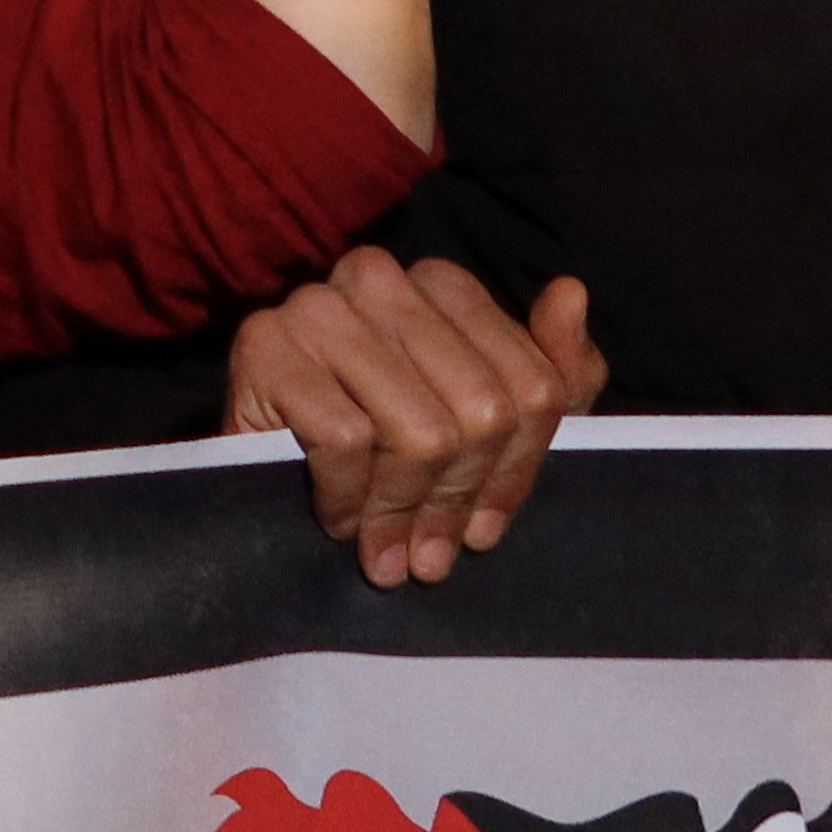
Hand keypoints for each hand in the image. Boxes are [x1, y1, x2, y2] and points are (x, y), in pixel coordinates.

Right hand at [227, 252, 604, 585]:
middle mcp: (380, 277)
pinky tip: (336, 517)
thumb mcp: (490, 423)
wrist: (261, 478)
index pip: (530, 385)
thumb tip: (570, 295)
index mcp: (440, 285)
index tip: (487, 528)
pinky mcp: (264, 343)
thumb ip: (551, 369)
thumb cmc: (386, 451)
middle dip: (457, 500)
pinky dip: (346, 497)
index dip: (517, 474)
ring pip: (418, 432)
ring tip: (385, 549)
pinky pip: (345, 440)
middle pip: (480, 413)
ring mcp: (318, 305)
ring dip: (401, 511)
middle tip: (430, 554)